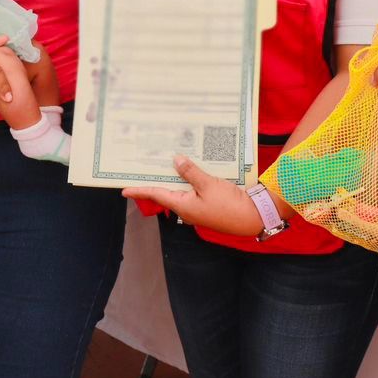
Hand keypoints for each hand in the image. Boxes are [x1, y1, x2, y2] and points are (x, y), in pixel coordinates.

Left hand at [123, 156, 264, 235]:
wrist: (253, 217)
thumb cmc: (230, 205)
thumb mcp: (209, 184)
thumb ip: (190, 172)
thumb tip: (176, 160)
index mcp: (183, 205)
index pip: (156, 195)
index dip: (140, 191)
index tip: (124, 190)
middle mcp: (187, 208)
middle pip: (167, 191)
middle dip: (157, 179)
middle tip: (145, 166)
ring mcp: (198, 208)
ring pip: (181, 190)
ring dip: (175, 177)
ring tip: (166, 162)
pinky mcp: (209, 204)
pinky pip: (194, 190)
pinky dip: (190, 179)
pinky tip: (191, 168)